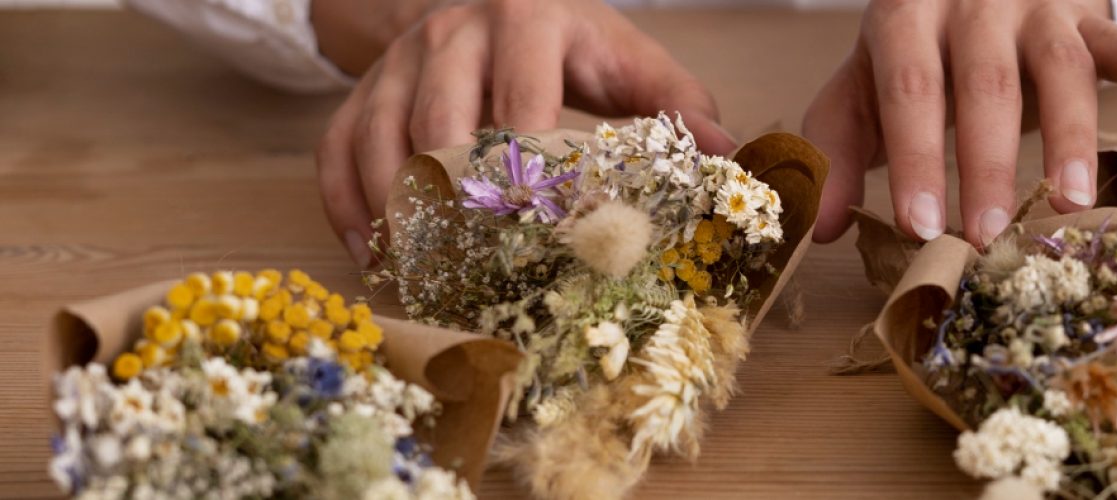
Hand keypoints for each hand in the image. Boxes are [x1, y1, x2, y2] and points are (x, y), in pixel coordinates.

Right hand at [313, 0, 735, 267]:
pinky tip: (377, 257)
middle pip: (439, 124)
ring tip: (425, 277)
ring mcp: (398, 62)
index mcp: (527, 22)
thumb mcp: (630, 60)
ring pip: (380, 141)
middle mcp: (452, 35)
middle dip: (458, 203)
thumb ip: (678, 103)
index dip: (533, 175)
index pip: (523, 103)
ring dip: (400, 215)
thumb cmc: (573, 43)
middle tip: (481, 271)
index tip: (553, 237)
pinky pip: (337, 150)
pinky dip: (349, 207)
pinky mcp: (362, 88)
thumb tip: (726, 155)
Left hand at [803, 0, 1116, 245]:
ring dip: (1068, 135)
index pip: (909, 87)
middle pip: (984, 84)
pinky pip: (1115, 34)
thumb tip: (816, 226)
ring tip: (1070, 199)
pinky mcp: (1086, 13)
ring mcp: (1035, 5)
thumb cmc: (921, 47)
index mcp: (907, 15)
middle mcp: (971, 1)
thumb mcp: (868, 83)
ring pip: (1057, 67)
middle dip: (985, 164)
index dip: (914, 156)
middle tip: (984, 236)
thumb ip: (838, 146)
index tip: (920, 224)